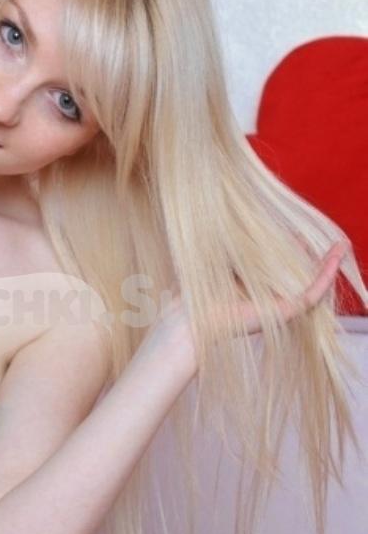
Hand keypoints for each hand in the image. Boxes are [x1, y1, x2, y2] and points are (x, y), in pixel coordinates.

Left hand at [157, 240, 348, 343]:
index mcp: (254, 287)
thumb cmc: (199, 289)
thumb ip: (233, 245)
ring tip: (341, 246)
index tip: (298, 231)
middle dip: (314, 256)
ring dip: (329, 265)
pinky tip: (335, 256)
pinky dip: (326, 275)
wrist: (192, 317)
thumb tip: (236, 216)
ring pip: (312, 284)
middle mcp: (268, 299)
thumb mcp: (221, 259)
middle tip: (327, 237)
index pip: (279, 267)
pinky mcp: (285, 313)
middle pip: (298, 275)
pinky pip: (313, 293)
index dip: (292, 248)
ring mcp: (279, 307)